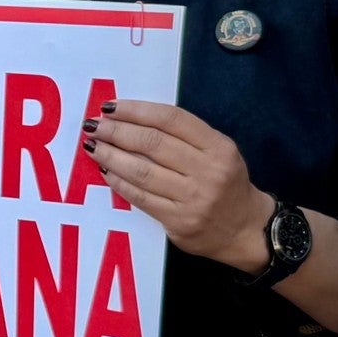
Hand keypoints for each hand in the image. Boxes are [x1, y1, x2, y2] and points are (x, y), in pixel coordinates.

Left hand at [84, 99, 272, 272]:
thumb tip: (131, 119)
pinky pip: (140, 197)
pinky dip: (118, 182)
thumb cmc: (224, 183)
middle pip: (152, 143)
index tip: (111, 107)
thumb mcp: (217, 152)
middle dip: (116, 131)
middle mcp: (208, 171)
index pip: (171, 119)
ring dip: (110, 155)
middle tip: (93, 126)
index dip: (137, 110)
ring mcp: (194, 198)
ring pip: (141, 171)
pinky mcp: (178, 221)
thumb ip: (184, 136)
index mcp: (219, 147)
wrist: (245, 229)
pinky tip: (104, 171)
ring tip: (92, 146)